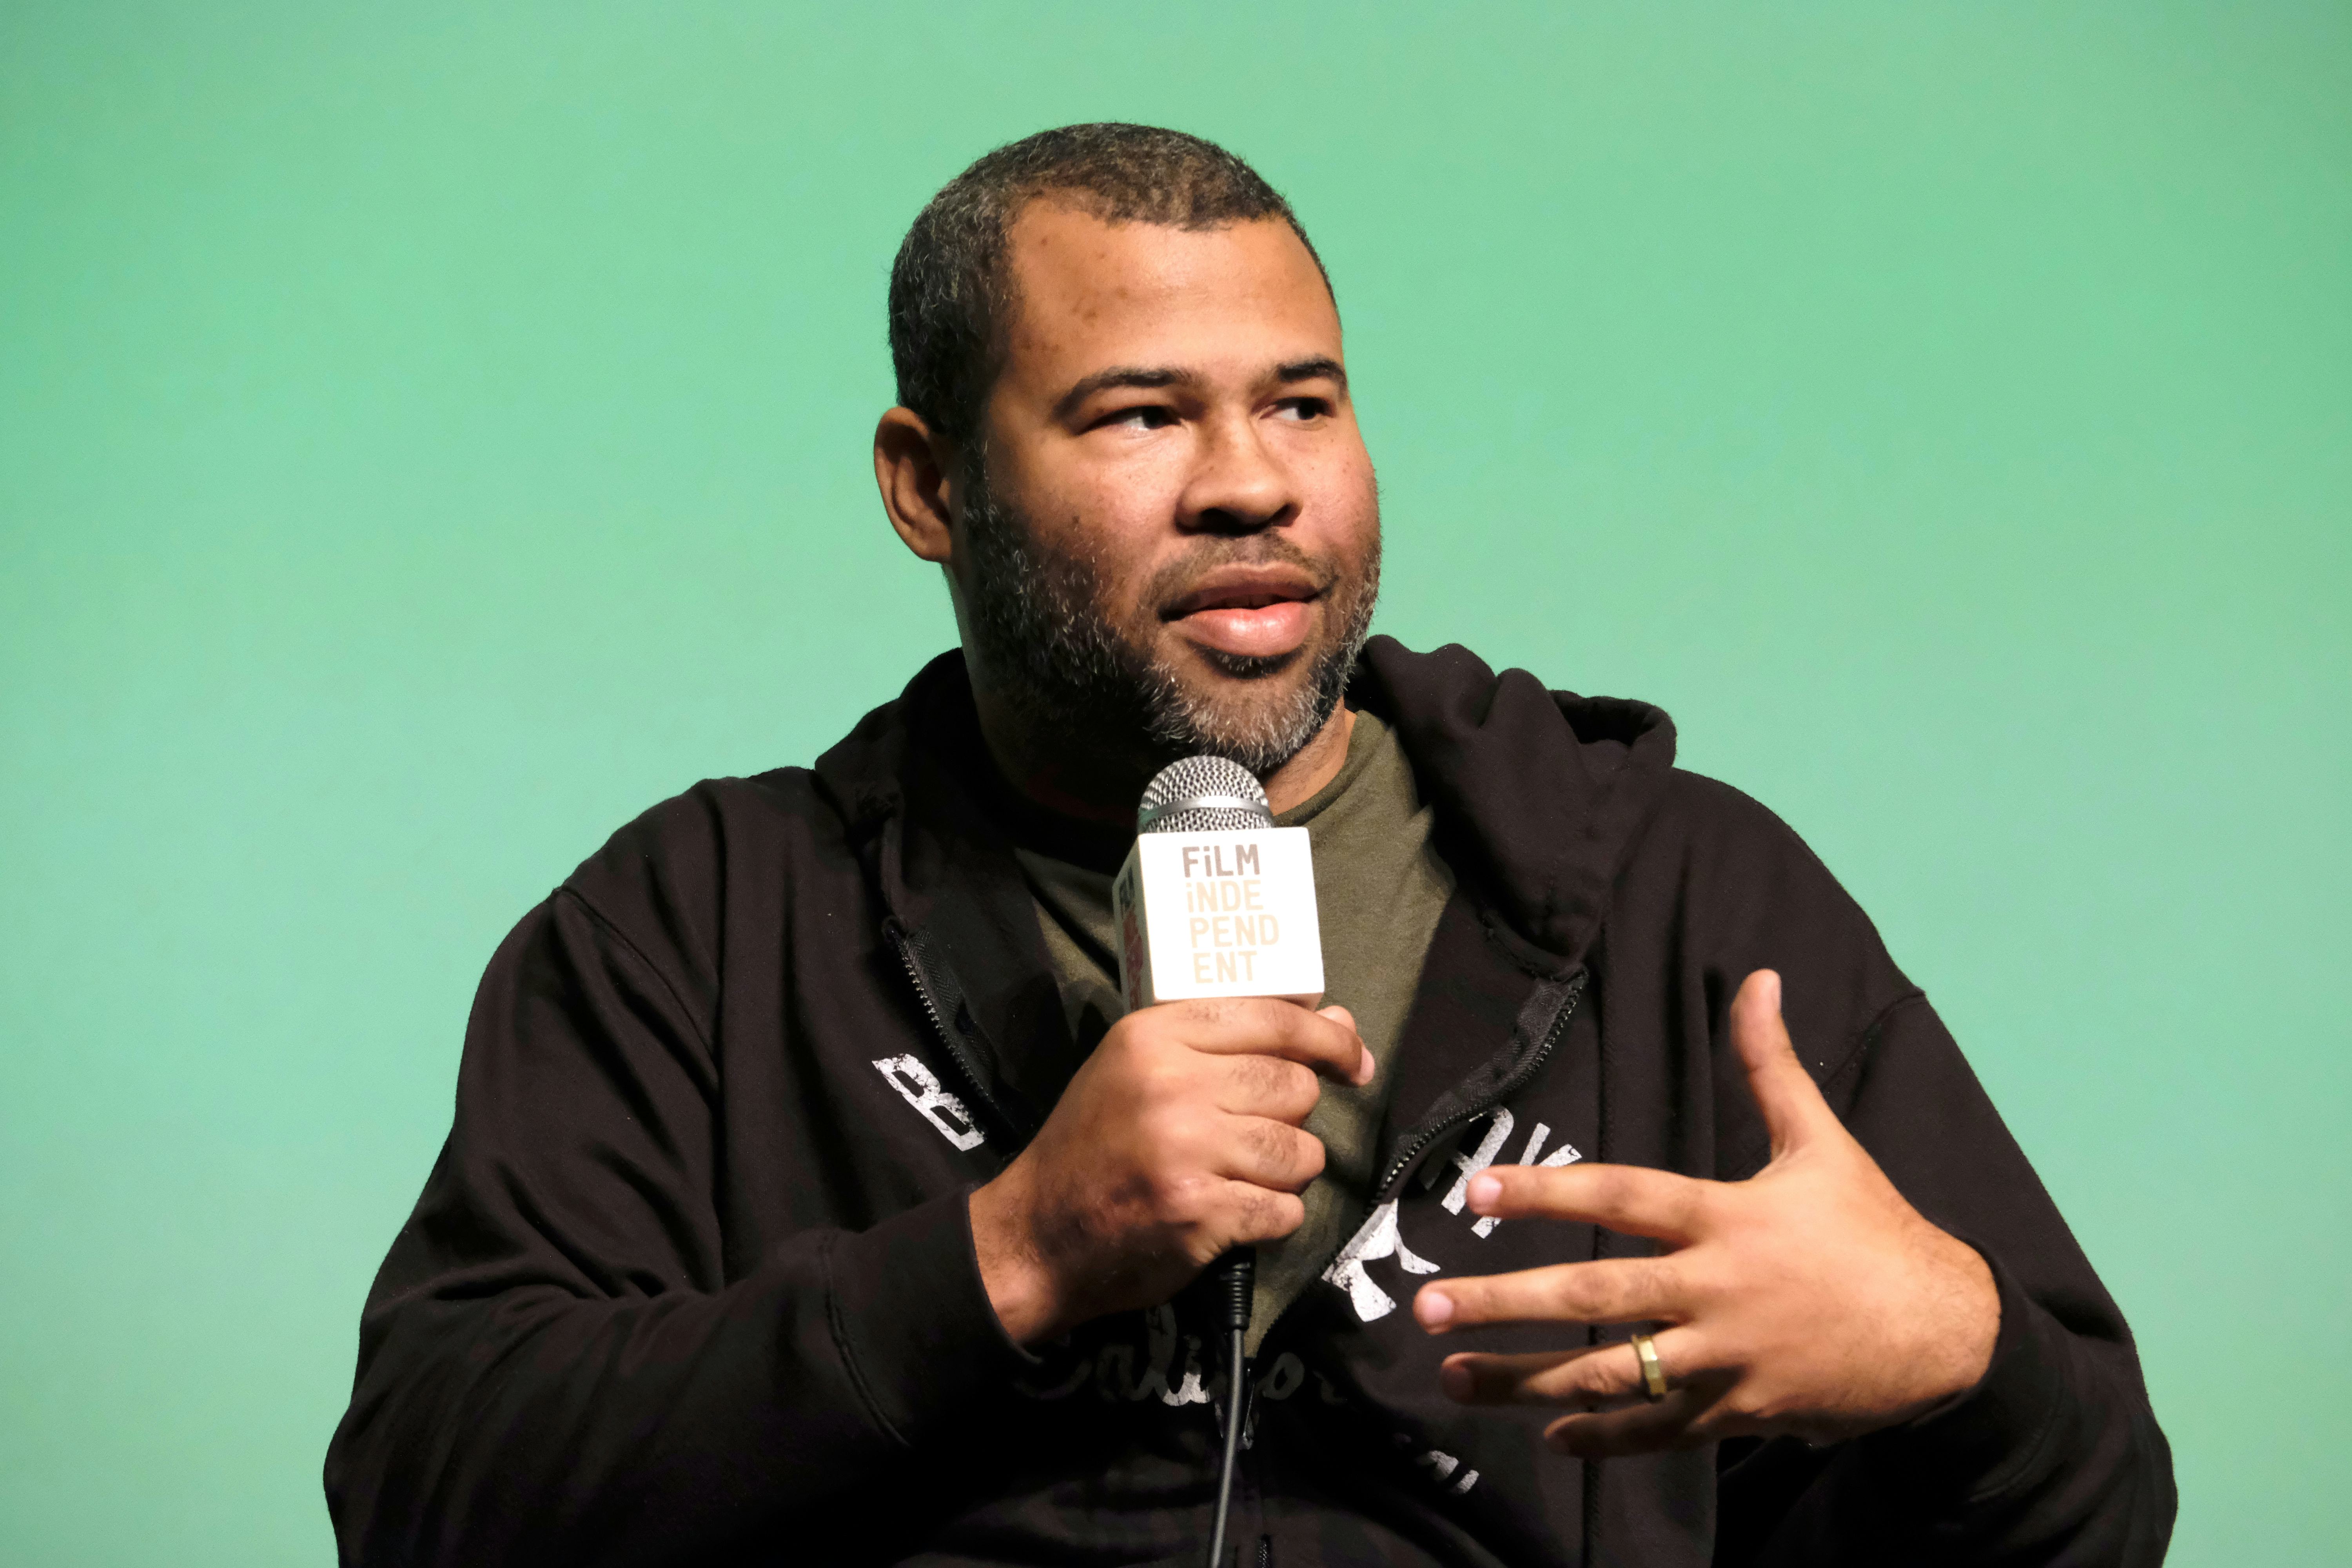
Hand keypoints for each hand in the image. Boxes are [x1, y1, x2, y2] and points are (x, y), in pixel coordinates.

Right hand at [971, 998, 1371, 1345]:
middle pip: (1293, 1087)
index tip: (1353, 1059)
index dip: (1327, 1039)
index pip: (1271, 1017)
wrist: (1038, 1235)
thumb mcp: (1140, 1068)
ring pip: (1299, 1150)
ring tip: (1246, 1176)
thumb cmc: (1095, 1146)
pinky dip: (1274, 1217)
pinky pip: (1284, 1209)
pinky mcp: (1199, 1212)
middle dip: (1292, 1116)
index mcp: (1152, 1037)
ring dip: (1287, 1171)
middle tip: (1258, 1135)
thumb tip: (1338, 1024)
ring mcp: (1185, 1150)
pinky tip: (1238, 1213)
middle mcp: (1171, 1085)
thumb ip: (1230, 1043)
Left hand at [1413, 970, 1997, 1454]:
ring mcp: (1727, 1357)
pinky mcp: (1743, 1410)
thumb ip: (1771, 1064)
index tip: (1475, 1192)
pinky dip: (1604, 1435)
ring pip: (1610, 1374)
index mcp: (1727, 1218)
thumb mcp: (1823, 1140)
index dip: (1545, 1190)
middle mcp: (1718, 1288)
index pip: (1620, 1197)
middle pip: (1595, 1295)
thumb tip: (1757, 979)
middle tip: (1429, 1306)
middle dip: (1504, 1303)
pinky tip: (1550, 1434)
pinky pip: (1659, 1429)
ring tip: (1452, 1378)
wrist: (1947, 1332)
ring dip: (1525, 1380)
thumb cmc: (1875, 1228)